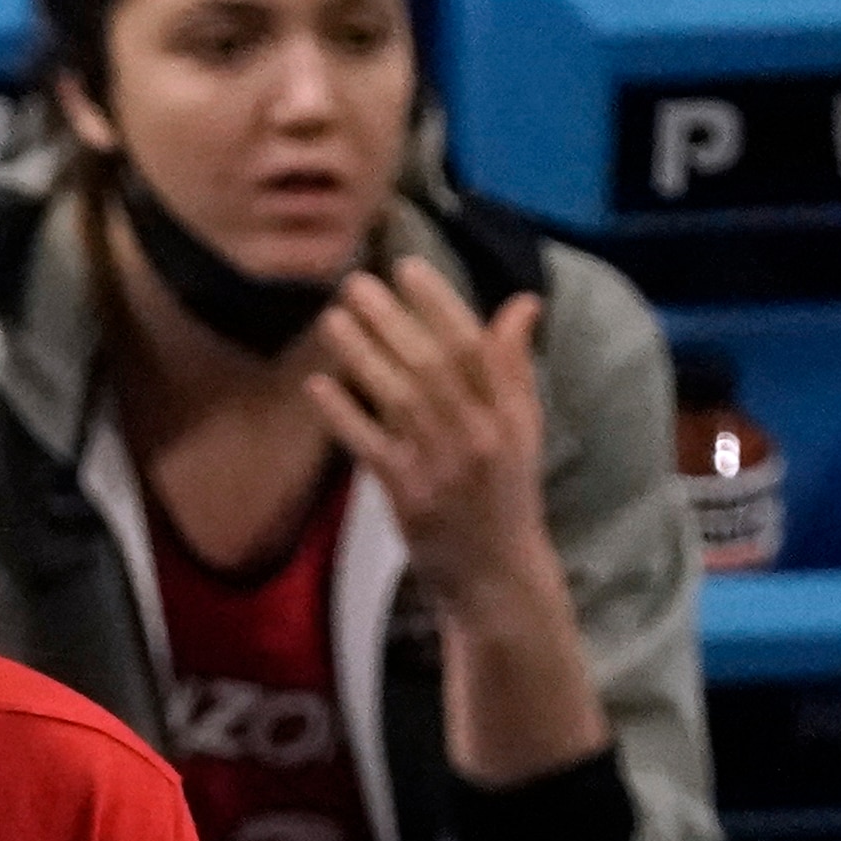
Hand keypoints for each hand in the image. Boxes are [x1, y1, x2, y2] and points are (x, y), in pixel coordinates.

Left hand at [306, 260, 551, 614]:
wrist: (495, 573)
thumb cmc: (506, 493)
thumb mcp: (524, 428)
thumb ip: (515, 365)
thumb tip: (522, 301)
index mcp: (510, 414)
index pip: (475, 346)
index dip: (440, 304)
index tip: (408, 268)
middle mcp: (479, 435)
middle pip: (432, 365)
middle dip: (392, 320)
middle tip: (356, 283)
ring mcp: (442, 466)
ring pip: (399, 398)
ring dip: (363, 355)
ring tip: (332, 318)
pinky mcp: (408, 496)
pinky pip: (370, 446)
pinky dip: (344, 414)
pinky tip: (317, 384)